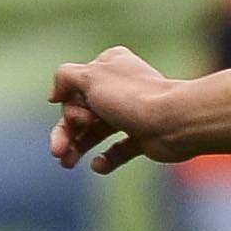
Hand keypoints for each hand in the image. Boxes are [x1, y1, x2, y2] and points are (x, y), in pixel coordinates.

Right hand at [51, 47, 188, 172]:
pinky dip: (105, 159)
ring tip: (66, 163)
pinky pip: (118, 150)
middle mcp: (120, 87)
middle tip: (58, 149)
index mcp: (110, 66)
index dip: (68, 105)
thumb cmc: (132, 97)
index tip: (76, 117)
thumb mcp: (90, 76)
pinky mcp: (142, 136)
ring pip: (94, 132)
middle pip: (80, 111)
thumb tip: (55, 94)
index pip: (74, 86)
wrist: (175, 122)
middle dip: (66, 132)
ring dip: (77, 147)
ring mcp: (131, 112)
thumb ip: (65, 77)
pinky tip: (98, 165)